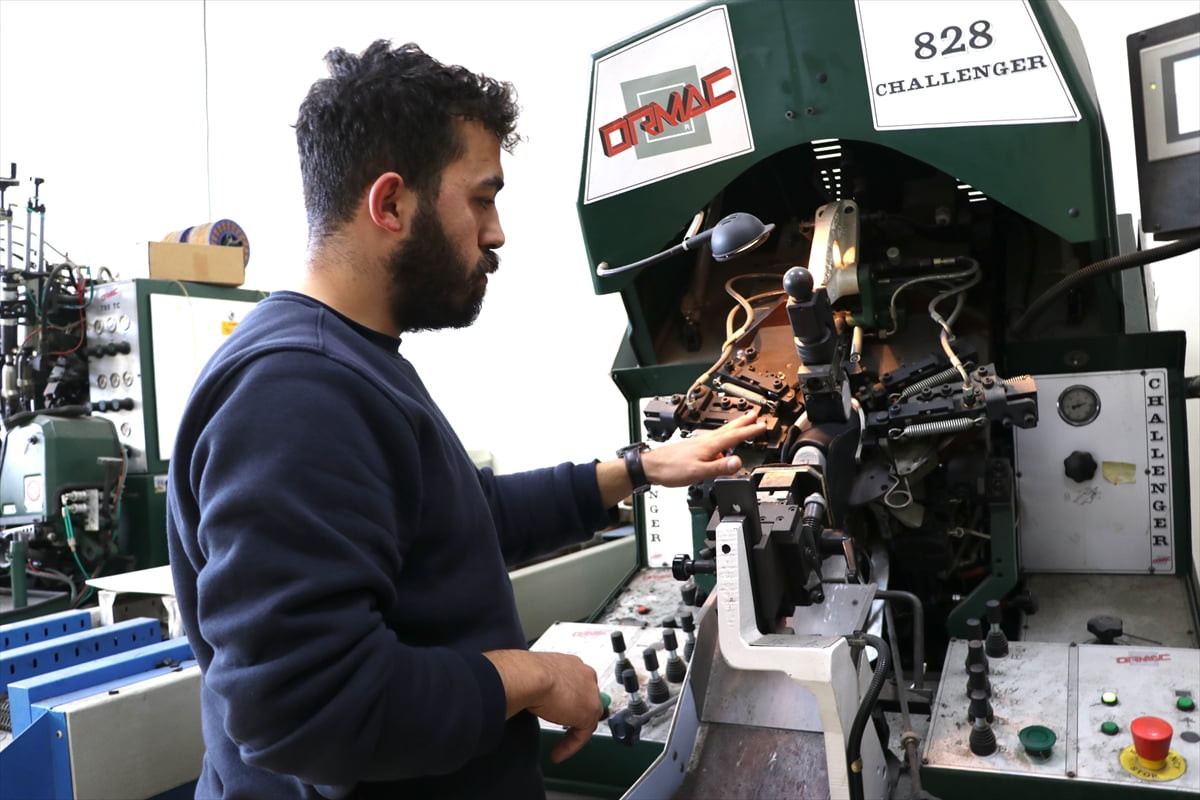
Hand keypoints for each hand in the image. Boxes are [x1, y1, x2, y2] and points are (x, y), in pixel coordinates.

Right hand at [483, 650, 602, 762]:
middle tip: (561, 730)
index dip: (566, 701)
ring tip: (557, 748)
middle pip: (584, 701)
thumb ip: (539, 684)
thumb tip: (528, 693)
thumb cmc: (524, 672)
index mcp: (571, 664)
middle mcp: (584, 674)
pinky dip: (570, 746)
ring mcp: (590, 693)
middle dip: (573, 717)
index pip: (575, 685)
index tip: (555, 711)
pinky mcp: (589, 713)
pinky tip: (557, 753)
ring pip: (585, 719)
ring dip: (571, 735)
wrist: (529, 676)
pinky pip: (582, 735)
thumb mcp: (533, 676)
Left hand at [641, 411, 766, 487]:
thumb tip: (738, 462)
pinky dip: (722, 438)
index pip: (734, 436)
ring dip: (734, 427)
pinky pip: (713, 439)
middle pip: (729, 429)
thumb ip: (719, 468)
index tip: (763, 425)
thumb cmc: (671, 469)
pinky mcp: (693, 447)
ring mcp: (699, 443)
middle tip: (755, 415)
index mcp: (709, 446)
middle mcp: (705, 441)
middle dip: (743, 422)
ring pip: (721, 433)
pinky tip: (720, 444)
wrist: (651, 467)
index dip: (750, 431)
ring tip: (743, 423)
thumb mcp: (698, 472)